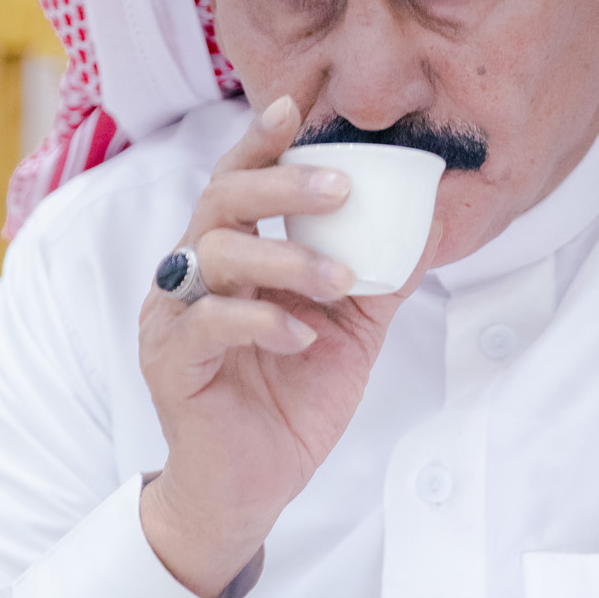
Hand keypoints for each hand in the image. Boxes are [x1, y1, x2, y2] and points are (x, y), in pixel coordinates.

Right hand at [140, 96, 441, 597]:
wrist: (249, 490)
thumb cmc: (288, 403)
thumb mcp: (349, 334)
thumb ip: (379, 280)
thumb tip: (428, 227)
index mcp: (228, 257)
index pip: (237, 183)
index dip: (261, 143)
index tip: (296, 107)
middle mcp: (191, 276)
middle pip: (220, 202)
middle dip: (280, 184)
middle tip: (340, 186)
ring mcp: (173, 318)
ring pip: (214, 256)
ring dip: (286, 259)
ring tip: (340, 280)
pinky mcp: (170, 363)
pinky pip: (209, 322)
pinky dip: (261, 320)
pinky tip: (302, 336)